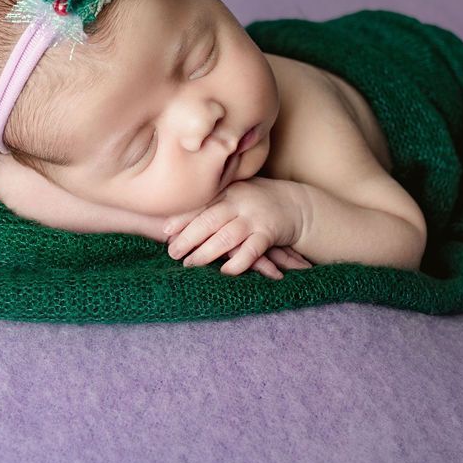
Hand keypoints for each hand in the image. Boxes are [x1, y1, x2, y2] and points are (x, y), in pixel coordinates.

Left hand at [165, 178, 307, 275]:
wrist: (297, 205)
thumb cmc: (258, 201)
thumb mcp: (237, 193)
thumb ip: (214, 201)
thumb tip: (178, 218)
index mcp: (228, 190)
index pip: (201, 204)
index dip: (182, 217)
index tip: (165, 230)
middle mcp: (240, 202)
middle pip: (209, 220)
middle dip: (188, 237)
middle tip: (172, 253)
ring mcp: (255, 217)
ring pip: (227, 236)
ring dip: (206, 252)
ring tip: (190, 264)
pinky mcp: (269, 233)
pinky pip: (251, 250)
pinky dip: (238, 262)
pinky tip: (225, 272)